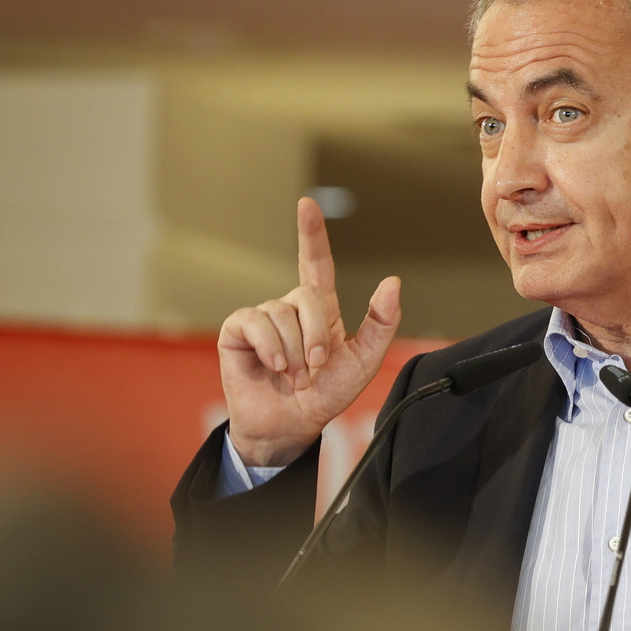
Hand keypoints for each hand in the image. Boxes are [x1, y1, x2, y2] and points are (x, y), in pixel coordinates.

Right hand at [217, 197, 401, 466]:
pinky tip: (274, 367)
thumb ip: (381, 323)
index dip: (311, 233)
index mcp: (319, 308)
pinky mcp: (238, 330)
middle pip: (307, 295)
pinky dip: (271, 348)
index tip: (307, 204)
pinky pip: (255, 323)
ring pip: (282, 314)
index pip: (316, 262)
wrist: (292, 425)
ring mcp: (262, 317)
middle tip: (316, 366)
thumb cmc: (326, 394)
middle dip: (317, 334)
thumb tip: (392, 282)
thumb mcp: (364, 361)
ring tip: (294, 375)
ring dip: (293, 351)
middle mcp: (289, 307)